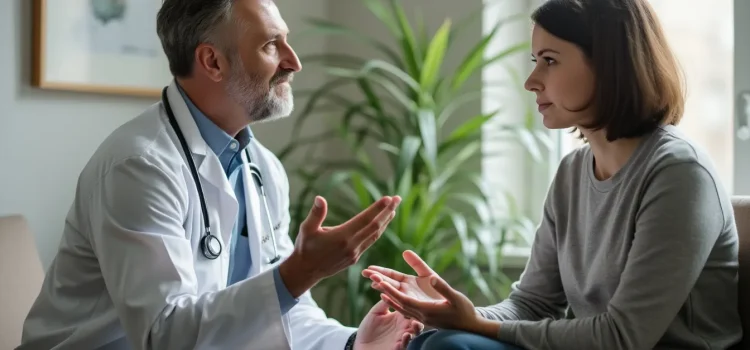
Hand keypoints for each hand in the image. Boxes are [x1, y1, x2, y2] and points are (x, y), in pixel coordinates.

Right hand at [280, 195, 400, 296]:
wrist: (305, 271)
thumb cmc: (305, 247)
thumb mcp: (306, 229)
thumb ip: (316, 214)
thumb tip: (320, 198)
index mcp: (342, 237)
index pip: (365, 220)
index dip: (378, 208)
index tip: (388, 198)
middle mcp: (351, 246)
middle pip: (375, 226)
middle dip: (387, 211)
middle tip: (397, 198)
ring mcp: (354, 253)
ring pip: (375, 235)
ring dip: (385, 222)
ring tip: (393, 209)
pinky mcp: (354, 258)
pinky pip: (370, 242)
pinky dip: (378, 232)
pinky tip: (381, 225)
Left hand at [354, 300, 423, 349]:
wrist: (361, 345)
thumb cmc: (368, 328)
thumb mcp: (375, 313)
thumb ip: (384, 303)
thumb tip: (391, 289)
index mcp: (399, 317)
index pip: (409, 309)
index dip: (413, 304)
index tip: (416, 298)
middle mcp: (403, 327)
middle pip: (415, 321)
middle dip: (419, 316)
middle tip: (421, 312)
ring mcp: (401, 338)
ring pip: (414, 334)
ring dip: (416, 329)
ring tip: (415, 324)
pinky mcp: (397, 348)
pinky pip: (404, 345)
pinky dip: (406, 341)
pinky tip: (406, 336)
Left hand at [364, 251, 496, 335]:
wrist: (469, 327)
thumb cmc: (464, 311)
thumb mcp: (455, 297)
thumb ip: (443, 288)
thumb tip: (432, 278)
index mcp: (426, 310)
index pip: (403, 299)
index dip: (390, 290)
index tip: (379, 281)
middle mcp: (421, 315)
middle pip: (397, 302)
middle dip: (384, 289)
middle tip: (371, 278)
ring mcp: (421, 317)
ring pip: (399, 306)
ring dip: (388, 295)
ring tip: (376, 286)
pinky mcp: (424, 317)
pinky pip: (405, 310)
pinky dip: (395, 302)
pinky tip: (390, 297)